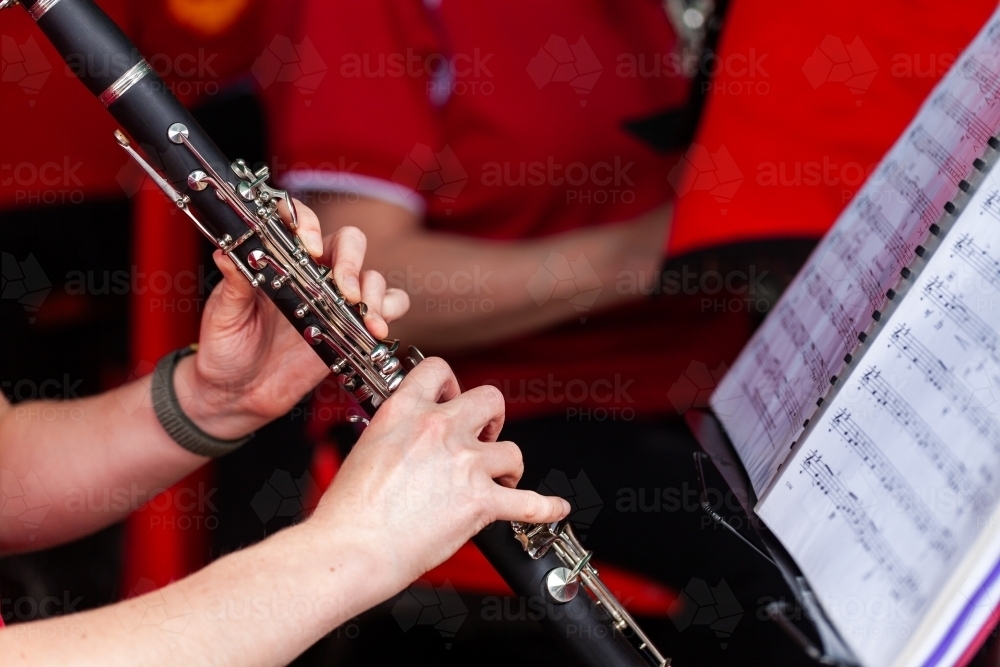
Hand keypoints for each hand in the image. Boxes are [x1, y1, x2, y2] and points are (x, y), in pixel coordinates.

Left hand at [175, 199, 409, 439]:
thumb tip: (227, 252)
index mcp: (278, 260)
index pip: (300, 222)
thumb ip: (233, 284)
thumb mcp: (223, 314)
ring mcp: (335, 301)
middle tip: (346, 293)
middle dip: (352, 262)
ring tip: (367, 320)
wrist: (237, 395)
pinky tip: (377, 330)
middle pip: (348, 243)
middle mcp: (312, 274)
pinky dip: (390, 312)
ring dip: (375, 294)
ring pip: (371, 276)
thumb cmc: (224, 349)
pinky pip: (387, 308)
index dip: (309, 224)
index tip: (309, 249)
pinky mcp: (351, 328)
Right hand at [308, 358, 569, 594]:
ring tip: (499, 480)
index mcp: (405, 411)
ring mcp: (464, 464)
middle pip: (490, 399)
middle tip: (482, 438)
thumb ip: (397, 435)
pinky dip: (546, 507)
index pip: (439, 371)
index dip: (450, 385)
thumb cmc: (348, 510)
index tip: (452, 400)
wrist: (351, 547)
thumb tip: (411, 443)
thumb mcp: (365, 448)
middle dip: (491, 419)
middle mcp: (439, 430)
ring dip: (507, 466)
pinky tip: (554, 507)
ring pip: (512, 450)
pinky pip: (529, 502)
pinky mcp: (481, 501)